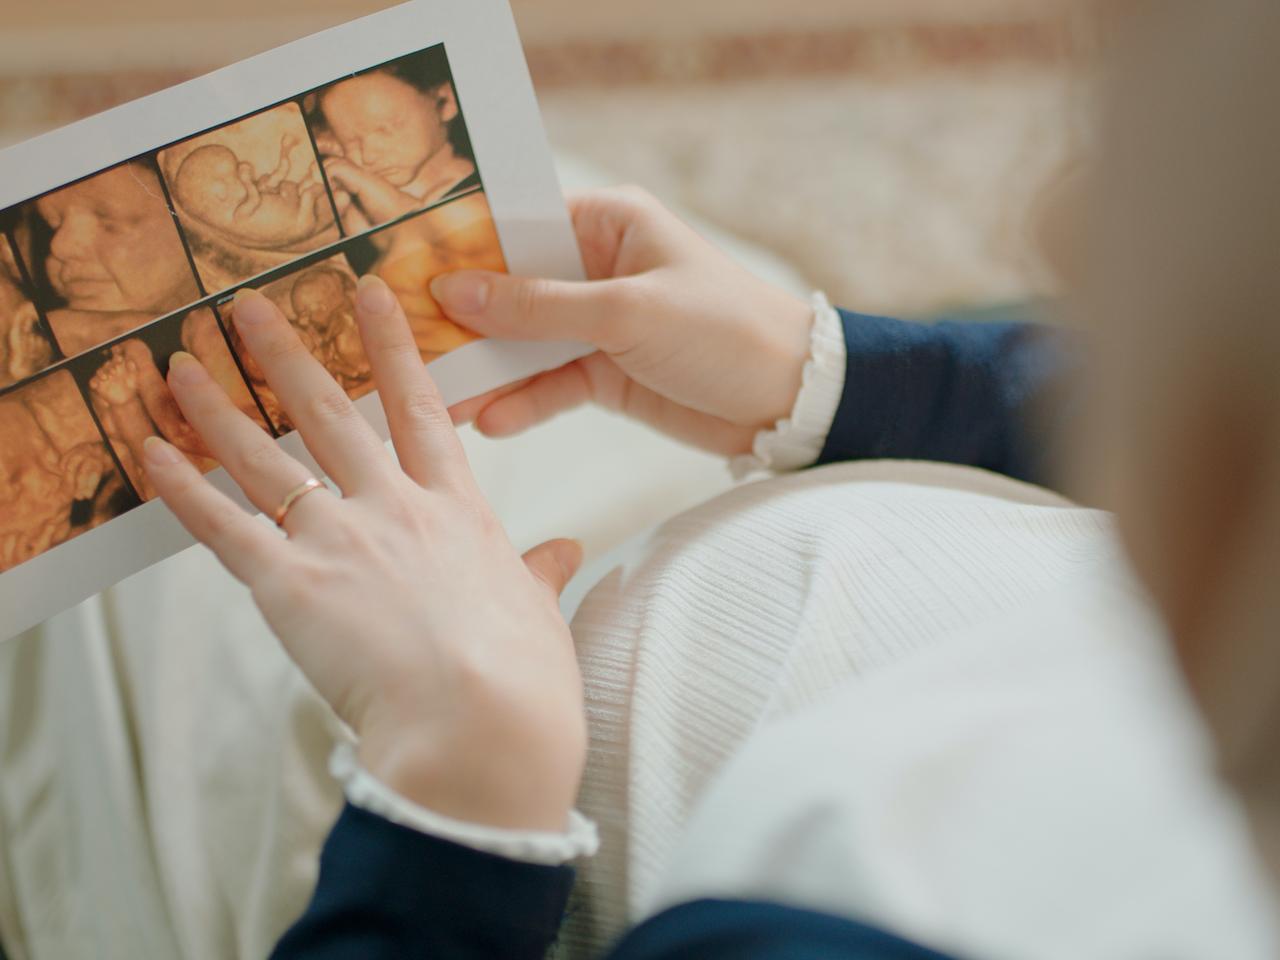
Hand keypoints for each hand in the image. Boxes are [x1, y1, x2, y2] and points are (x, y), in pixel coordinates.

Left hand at [142, 278, 586, 831]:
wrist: (481, 723)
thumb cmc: (522, 677)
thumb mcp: (539, 612)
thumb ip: (541, 571)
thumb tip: (566, 552)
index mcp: (456, 510)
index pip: (420, 409)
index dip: (392, 347)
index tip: (370, 293)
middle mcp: (393, 508)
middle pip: (331, 413)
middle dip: (286, 354)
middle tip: (246, 306)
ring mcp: (339, 539)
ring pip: (267, 456)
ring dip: (218, 406)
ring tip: (179, 362)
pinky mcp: (290, 583)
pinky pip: (222, 525)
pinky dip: (180, 487)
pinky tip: (146, 450)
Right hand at [437, 186, 813, 455]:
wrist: (792, 401)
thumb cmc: (724, 331)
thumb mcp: (627, 312)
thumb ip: (540, 306)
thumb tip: (456, 291)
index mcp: (607, 224)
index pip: (517, 226)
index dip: (462, 249)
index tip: (404, 272)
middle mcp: (597, 267)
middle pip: (511, 289)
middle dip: (463, 319)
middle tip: (405, 343)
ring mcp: (599, 324)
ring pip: (525, 343)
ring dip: (486, 370)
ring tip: (435, 398)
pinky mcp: (607, 373)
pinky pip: (551, 384)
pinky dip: (524, 402)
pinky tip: (491, 421)